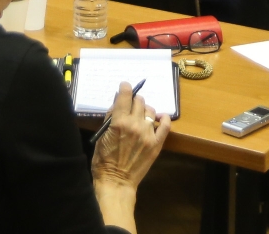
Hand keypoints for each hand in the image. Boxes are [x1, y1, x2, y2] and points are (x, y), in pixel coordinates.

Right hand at [90, 81, 167, 232]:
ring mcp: (148, 134)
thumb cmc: (103, 159)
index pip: (125, 94)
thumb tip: (117, 102)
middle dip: (134, 100)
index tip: (124, 87)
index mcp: (119, 121)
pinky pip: (166, 125)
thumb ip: (111, 117)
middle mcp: (135, 124)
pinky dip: (164, 118)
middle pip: (139, 101)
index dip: (125, 88)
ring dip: (145, 110)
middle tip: (130, 106)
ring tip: (141, 116)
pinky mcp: (156, 144)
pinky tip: (159, 117)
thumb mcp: (102, 134)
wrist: (116, 181)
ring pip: (150, 110)